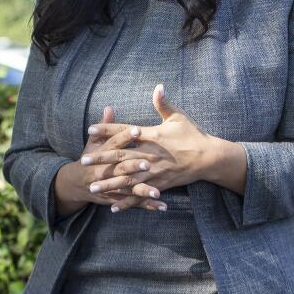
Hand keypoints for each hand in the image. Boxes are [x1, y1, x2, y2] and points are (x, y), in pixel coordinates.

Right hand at [53, 106, 167, 213]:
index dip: (125, 136)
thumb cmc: (90, 158)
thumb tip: (109, 107)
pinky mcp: (116, 198)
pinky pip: (133, 202)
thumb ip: (105, 127)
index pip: (114, 143)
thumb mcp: (94, 142)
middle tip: (148, 162)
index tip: (139, 129)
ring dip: (142, 191)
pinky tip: (162, 206)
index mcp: (102, 154)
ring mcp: (111, 187)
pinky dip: (147, 205)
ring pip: (127, 188)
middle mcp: (106, 171)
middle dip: (133, 166)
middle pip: (120, 167)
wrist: (75, 183)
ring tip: (157, 192)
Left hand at [83, 85, 216, 209]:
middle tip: (83, 162)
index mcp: (152, 135)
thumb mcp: (179, 116)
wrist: (209, 157)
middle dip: (101, 159)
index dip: (107, 130)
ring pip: (128, 179)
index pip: (125, 132)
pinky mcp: (160, 184)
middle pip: (121, 157)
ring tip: (92, 188)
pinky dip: (128, 202)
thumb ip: (164, 103)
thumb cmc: (193, 134)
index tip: (90, 129)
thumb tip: (158, 86)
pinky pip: (141, 194)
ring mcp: (155, 171)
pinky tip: (114, 207)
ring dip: (109, 184)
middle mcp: (151, 154)